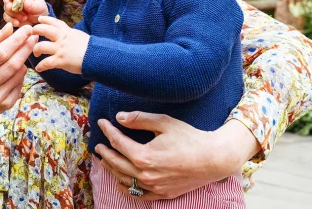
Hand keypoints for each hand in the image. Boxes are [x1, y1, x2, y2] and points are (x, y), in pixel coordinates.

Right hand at [0, 23, 36, 151]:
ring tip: (25, 50)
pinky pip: (20, 84)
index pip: (0, 53)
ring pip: (18, 74)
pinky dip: (22, 73)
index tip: (27, 29)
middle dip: (25, 48)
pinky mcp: (5, 106)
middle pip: (12, 64)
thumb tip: (10, 27)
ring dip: (24, 60)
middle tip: (34, 36)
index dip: (16, 40)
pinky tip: (19, 68)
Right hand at [3, 0, 47, 25]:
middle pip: (7, 0)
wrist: (39, 19)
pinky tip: (17, 23)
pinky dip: (11, 21)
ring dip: (14, 15)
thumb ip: (33, 5)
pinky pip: (7, 18)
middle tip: (17, 11)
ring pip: (6, 10)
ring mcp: (11, 7)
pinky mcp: (10, 16)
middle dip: (10, 6)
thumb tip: (25, 3)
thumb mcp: (40, 6)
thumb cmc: (40, 9)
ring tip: (24, 18)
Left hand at [31, 15, 88, 74]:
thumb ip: (69, 34)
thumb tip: (65, 34)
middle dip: (35, 31)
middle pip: (43, 30)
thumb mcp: (78, 36)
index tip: (39, 19)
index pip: (54, 22)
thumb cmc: (90, 47)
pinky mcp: (60, 60)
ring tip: (36, 54)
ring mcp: (60, 49)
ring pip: (41, 46)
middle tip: (32, 34)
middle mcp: (61, 38)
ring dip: (36, 50)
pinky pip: (46, 63)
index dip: (45, 20)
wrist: (96, 56)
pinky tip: (39, 68)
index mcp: (66, 32)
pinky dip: (41, 66)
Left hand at [95, 112, 258, 200]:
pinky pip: (138, 194)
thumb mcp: (164, 122)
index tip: (102, 122)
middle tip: (98, 145)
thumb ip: (139, 120)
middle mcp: (146, 174)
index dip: (108, 131)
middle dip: (105, 152)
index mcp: (144, 156)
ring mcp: (154, 187)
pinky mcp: (162, 194)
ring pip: (124, 179)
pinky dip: (126, 188)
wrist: (214, 159)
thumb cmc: (190, 138)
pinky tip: (121, 182)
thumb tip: (120, 117)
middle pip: (116, 163)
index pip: (118, 142)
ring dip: (112, 169)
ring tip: (105, 160)